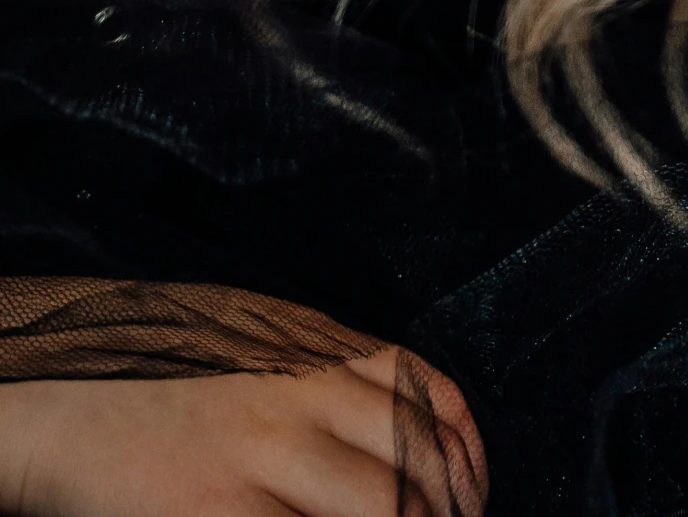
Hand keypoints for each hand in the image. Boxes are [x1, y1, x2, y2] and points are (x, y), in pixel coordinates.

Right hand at [0, 345, 486, 516]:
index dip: (464, 452)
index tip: (473, 491)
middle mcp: (298, 393)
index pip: (423, 393)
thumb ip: (328, 371)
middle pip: (413, 457)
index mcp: (311, 348)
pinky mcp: (220, 511)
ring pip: (380, 504)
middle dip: (441, 510)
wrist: (60, 400)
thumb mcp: (258, 341)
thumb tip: (404, 420)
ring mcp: (262, 456)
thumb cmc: (156, 375)